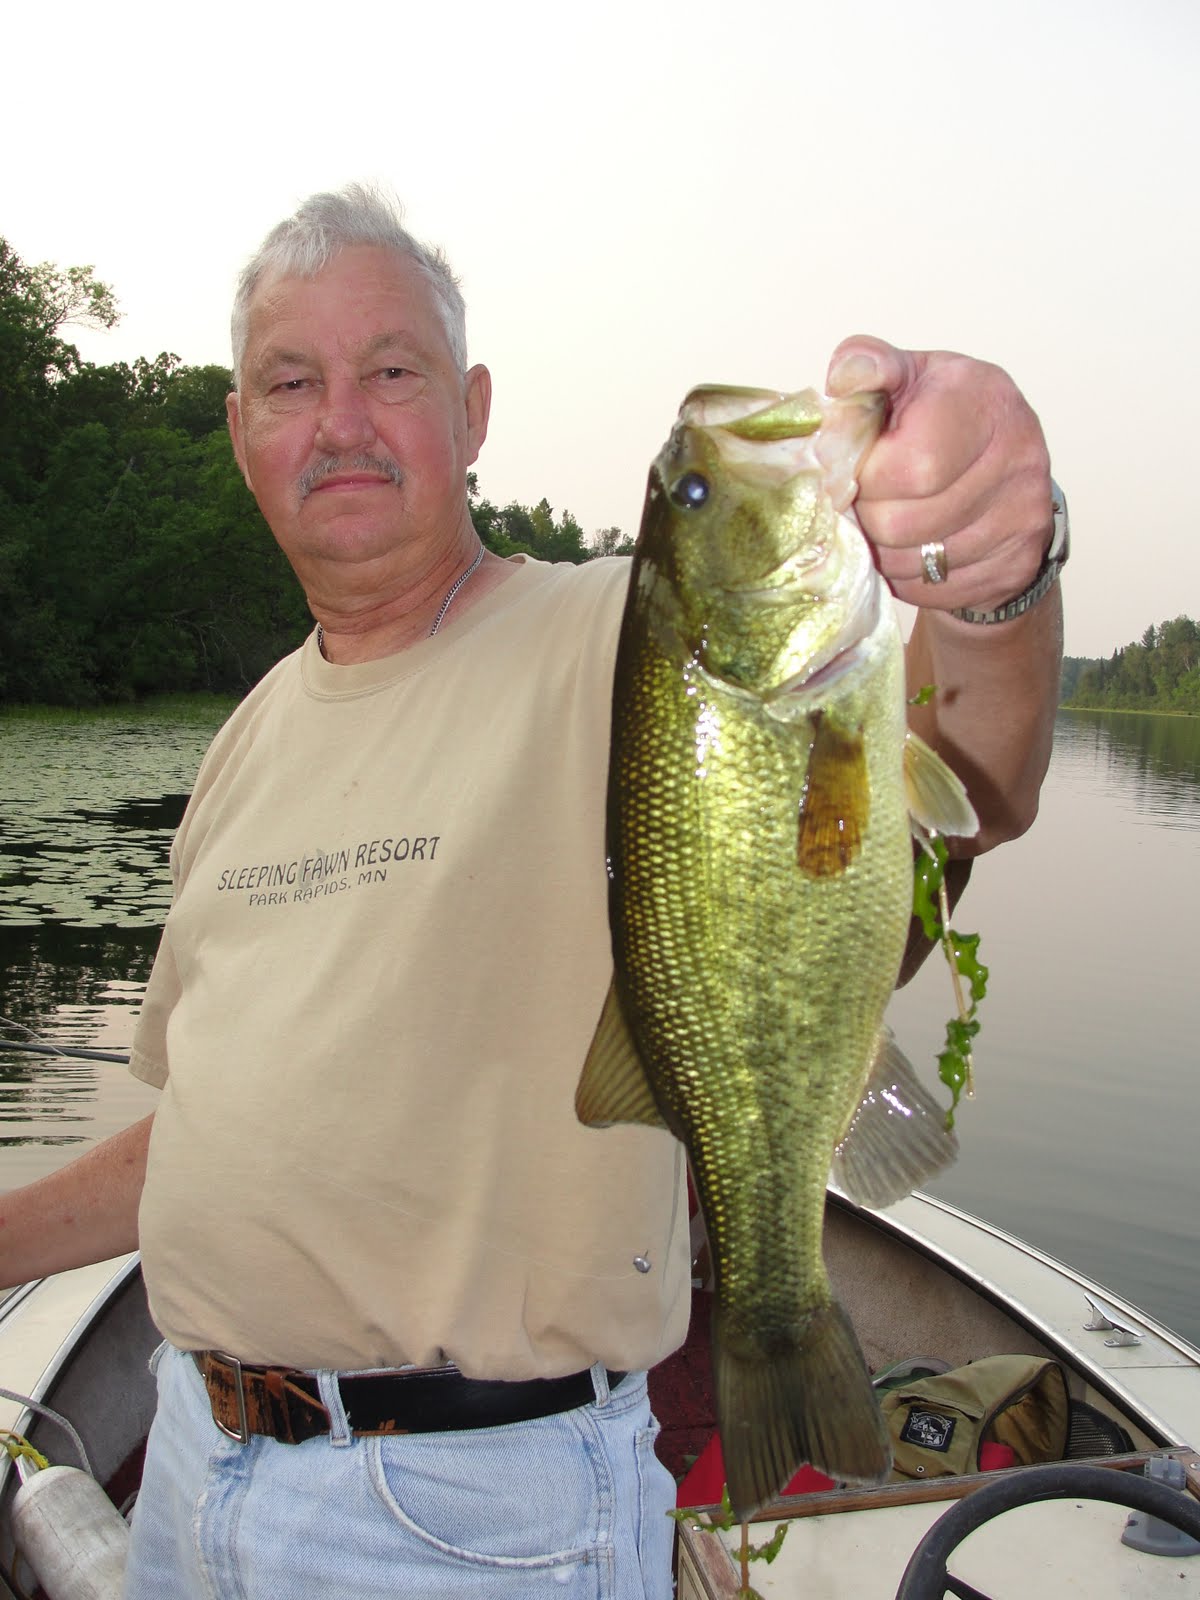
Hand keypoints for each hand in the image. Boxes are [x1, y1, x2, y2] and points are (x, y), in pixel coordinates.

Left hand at [826, 336, 1052, 613]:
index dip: (866, 478)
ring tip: (886, 521)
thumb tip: (843, 376)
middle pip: (903, 523)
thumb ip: (871, 367)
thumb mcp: (909, 378)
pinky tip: (912, 547)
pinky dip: (908, 576)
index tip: (855, 470)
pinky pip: (934, 591)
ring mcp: (1023, 516)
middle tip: (865, 501)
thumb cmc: (941, 417)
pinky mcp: (1017, 564)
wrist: (1001, 469)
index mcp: (984, 399)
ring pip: (914, 564)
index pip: (911, 465)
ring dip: (882, 550)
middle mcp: (1017, 457)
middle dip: (867, 517)